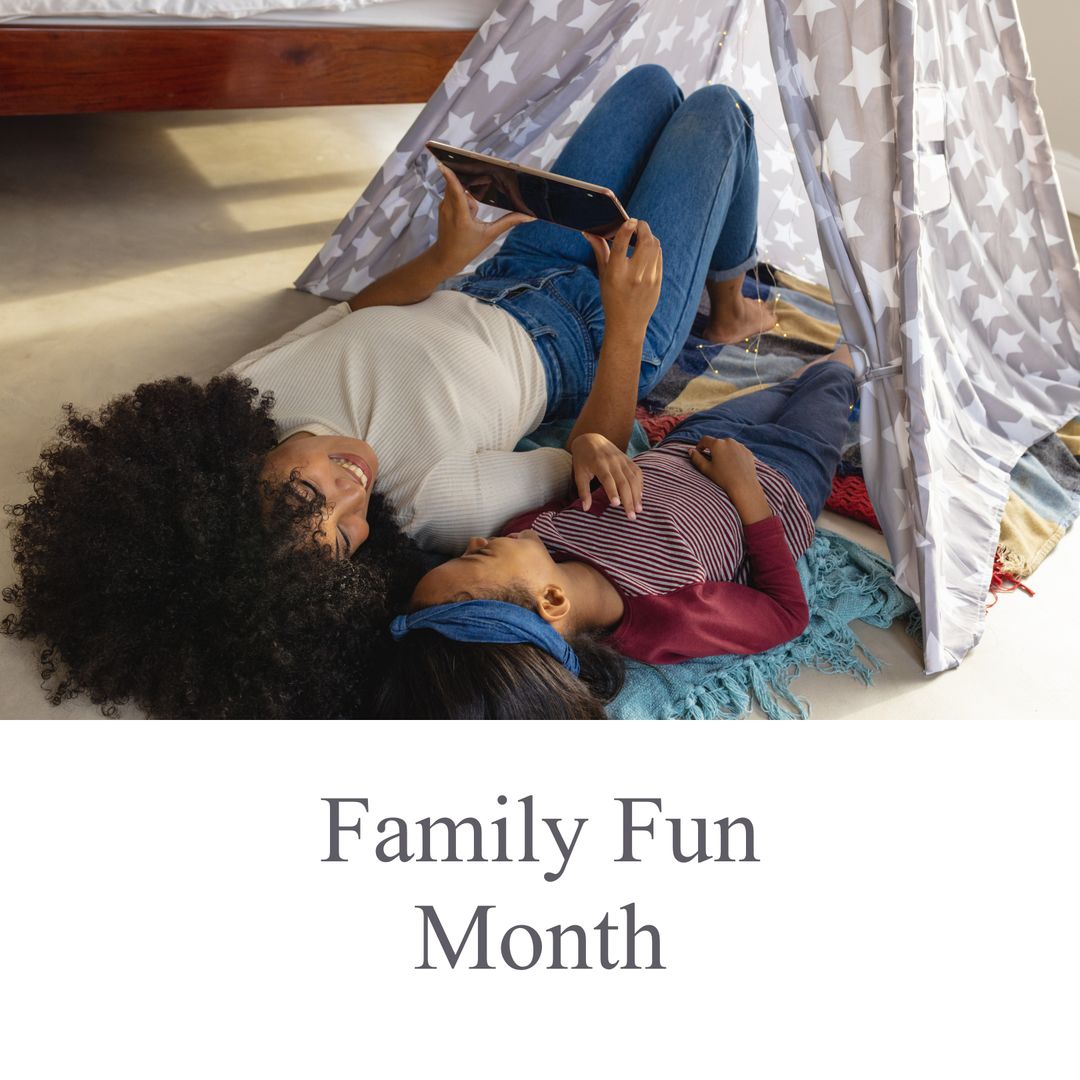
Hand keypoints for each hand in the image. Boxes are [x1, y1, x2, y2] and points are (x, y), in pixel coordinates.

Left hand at [431, 163, 534, 275]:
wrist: (447, 257)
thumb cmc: (468, 248)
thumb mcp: (490, 235)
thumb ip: (508, 222)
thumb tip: (528, 217)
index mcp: (461, 216)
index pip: (455, 191)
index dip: (450, 176)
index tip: (442, 163)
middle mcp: (449, 208)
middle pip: (459, 184)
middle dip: (470, 183)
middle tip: (479, 185)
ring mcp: (444, 206)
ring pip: (457, 189)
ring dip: (467, 194)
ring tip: (474, 214)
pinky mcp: (443, 206)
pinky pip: (453, 194)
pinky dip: (462, 198)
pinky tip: (469, 213)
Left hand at [570, 433, 643, 517]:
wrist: (591, 439)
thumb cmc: (583, 460)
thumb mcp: (579, 474)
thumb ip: (583, 491)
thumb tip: (586, 508)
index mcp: (599, 463)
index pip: (607, 479)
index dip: (612, 491)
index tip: (616, 505)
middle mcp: (613, 461)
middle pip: (623, 482)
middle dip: (628, 500)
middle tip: (631, 516)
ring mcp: (622, 459)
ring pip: (633, 478)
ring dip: (637, 495)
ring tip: (638, 510)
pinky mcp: (628, 459)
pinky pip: (637, 473)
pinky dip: (640, 485)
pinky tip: (640, 497)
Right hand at [583, 219, 662, 343]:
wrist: (627, 323)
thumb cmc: (612, 297)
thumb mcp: (603, 275)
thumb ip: (599, 250)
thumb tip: (588, 232)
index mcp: (616, 273)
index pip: (622, 245)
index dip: (627, 229)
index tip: (630, 221)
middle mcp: (633, 275)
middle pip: (645, 241)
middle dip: (643, 228)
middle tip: (638, 225)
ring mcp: (648, 279)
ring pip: (655, 246)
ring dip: (649, 236)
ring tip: (641, 237)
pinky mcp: (657, 282)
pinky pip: (659, 257)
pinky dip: (654, 248)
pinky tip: (647, 250)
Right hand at [688, 437, 772, 524]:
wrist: (744, 486)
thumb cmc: (723, 478)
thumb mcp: (706, 469)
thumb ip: (696, 458)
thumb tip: (690, 450)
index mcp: (717, 444)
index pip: (705, 439)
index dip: (700, 445)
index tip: (699, 452)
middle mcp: (729, 441)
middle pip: (717, 442)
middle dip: (713, 449)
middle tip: (712, 461)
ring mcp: (740, 446)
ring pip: (728, 446)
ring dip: (724, 451)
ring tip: (724, 464)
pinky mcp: (748, 451)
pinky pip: (738, 450)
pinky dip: (734, 455)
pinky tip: (733, 466)